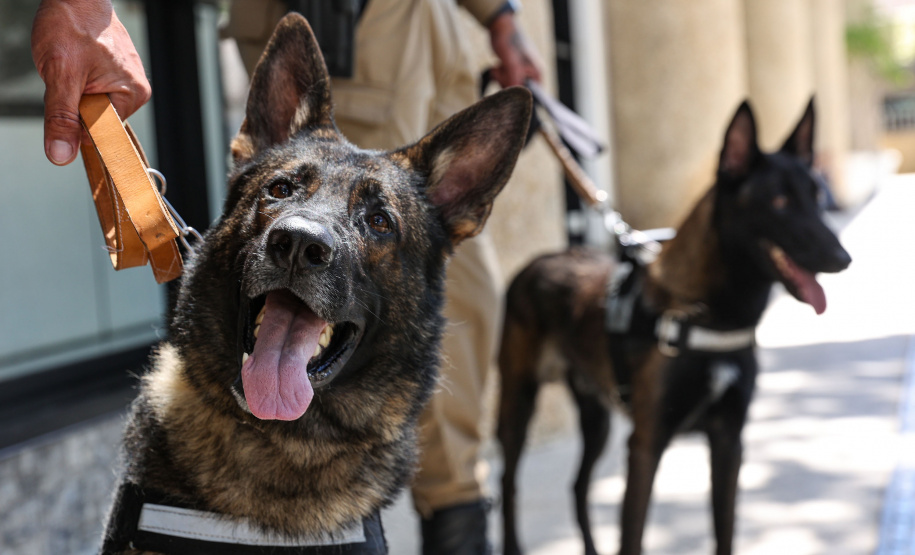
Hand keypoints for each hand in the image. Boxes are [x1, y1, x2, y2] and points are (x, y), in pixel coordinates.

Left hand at [32, 0, 150, 165]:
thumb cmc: (72, 25)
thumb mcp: (60, 75)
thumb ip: (61, 118)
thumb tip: (61, 156)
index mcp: (131, 96)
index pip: (102, 135)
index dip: (77, 125)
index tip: (66, 104)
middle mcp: (135, 92)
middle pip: (98, 121)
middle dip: (76, 106)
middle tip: (68, 78)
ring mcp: (128, 82)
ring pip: (93, 106)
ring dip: (76, 93)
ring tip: (73, 67)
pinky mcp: (118, 74)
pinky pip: (95, 92)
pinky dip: (80, 83)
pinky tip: (77, 64)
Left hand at [488, 11, 542, 87]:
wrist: (500, 27)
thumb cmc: (509, 42)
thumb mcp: (512, 63)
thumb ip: (514, 80)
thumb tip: (515, 96)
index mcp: (537, 73)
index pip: (532, 94)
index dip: (520, 94)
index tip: (509, 86)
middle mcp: (531, 74)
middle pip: (518, 91)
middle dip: (507, 83)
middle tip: (503, 70)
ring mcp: (521, 72)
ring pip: (509, 86)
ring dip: (501, 78)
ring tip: (499, 66)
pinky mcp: (512, 70)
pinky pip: (504, 80)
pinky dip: (498, 75)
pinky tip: (497, 66)